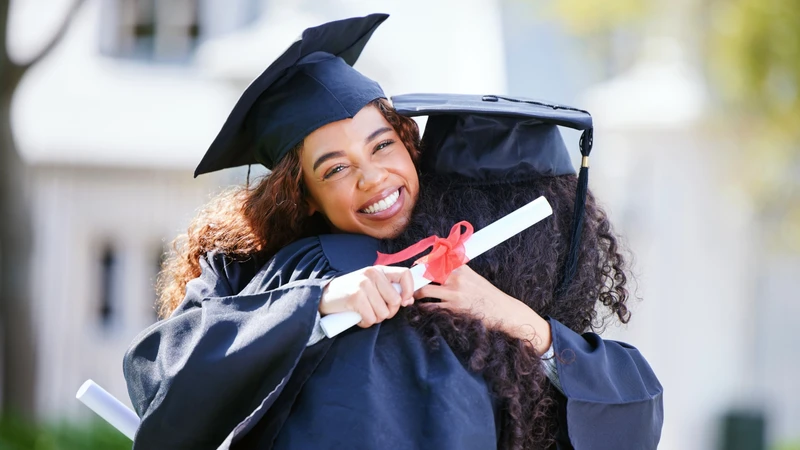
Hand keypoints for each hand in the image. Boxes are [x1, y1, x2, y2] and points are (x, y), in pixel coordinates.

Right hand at [320, 266, 414, 327]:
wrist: (322, 296)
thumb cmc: (350, 293)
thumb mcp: (370, 286)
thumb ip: (389, 290)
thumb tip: (409, 300)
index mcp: (378, 270)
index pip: (405, 274)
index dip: (409, 290)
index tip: (404, 302)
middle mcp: (372, 274)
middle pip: (395, 301)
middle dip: (388, 312)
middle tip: (375, 311)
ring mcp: (363, 284)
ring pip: (383, 313)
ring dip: (374, 318)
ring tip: (364, 312)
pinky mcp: (355, 297)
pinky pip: (371, 319)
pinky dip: (364, 323)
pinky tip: (357, 317)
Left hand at [415, 265, 551, 354]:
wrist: (502, 311)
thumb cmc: (487, 294)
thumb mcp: (474, 277)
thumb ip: (458, 270)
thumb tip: (442, 262)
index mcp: (461, 268)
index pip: (435, 260)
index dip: (422, 264)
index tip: (415, 267)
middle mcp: (456, 279)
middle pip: (426, 274)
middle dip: (414, 278)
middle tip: (409, 282)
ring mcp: (453, 295)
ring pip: (425, 291)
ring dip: (416, 293)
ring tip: (412, 295)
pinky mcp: (453, 309)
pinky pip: (431, 307)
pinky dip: (423, 307)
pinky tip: (422, 307)